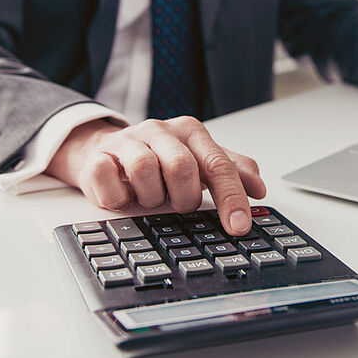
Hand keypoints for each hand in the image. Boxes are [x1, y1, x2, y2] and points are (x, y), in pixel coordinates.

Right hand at [46, 116, 265, 234]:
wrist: (107, 150)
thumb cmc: (160, 159)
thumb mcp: (200, 161)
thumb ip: (231, 171)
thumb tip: (260, 189)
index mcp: (190, 131)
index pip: (218, 164)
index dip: (231, 197)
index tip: (239, 226)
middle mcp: (160, 131)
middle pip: (181, 167)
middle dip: (183, 197)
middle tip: (179, 205)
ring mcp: (127, 141)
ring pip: (144, 171)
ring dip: (151, 197)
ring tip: (150, 198)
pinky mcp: (98, 157)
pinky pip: (108, 178)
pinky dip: (119, 196)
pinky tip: (124, 197)